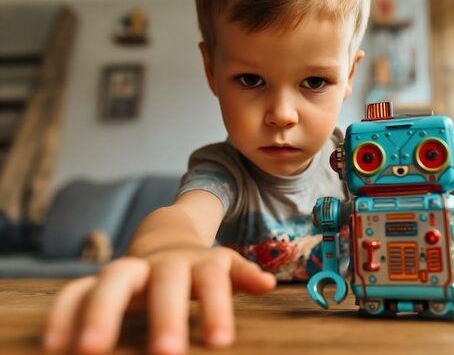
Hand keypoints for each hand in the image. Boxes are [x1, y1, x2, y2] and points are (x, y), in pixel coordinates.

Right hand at [43, 246, 275, 353]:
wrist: (166, 242)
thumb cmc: (200, 268)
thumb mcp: (224, 266)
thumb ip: (243, 275)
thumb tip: (267, 284)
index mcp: (199, 262)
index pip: (212, 280)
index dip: (215, 307)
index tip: (221, 341)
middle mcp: (162, 263)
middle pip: (164, 281)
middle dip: (166, 314)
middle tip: (168, 353)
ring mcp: (128, 270)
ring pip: (111, 281)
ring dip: (100, 314)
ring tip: (88, 352)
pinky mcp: (98, 281)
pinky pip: (75, 292)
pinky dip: (64, 315)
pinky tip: (54, 346)